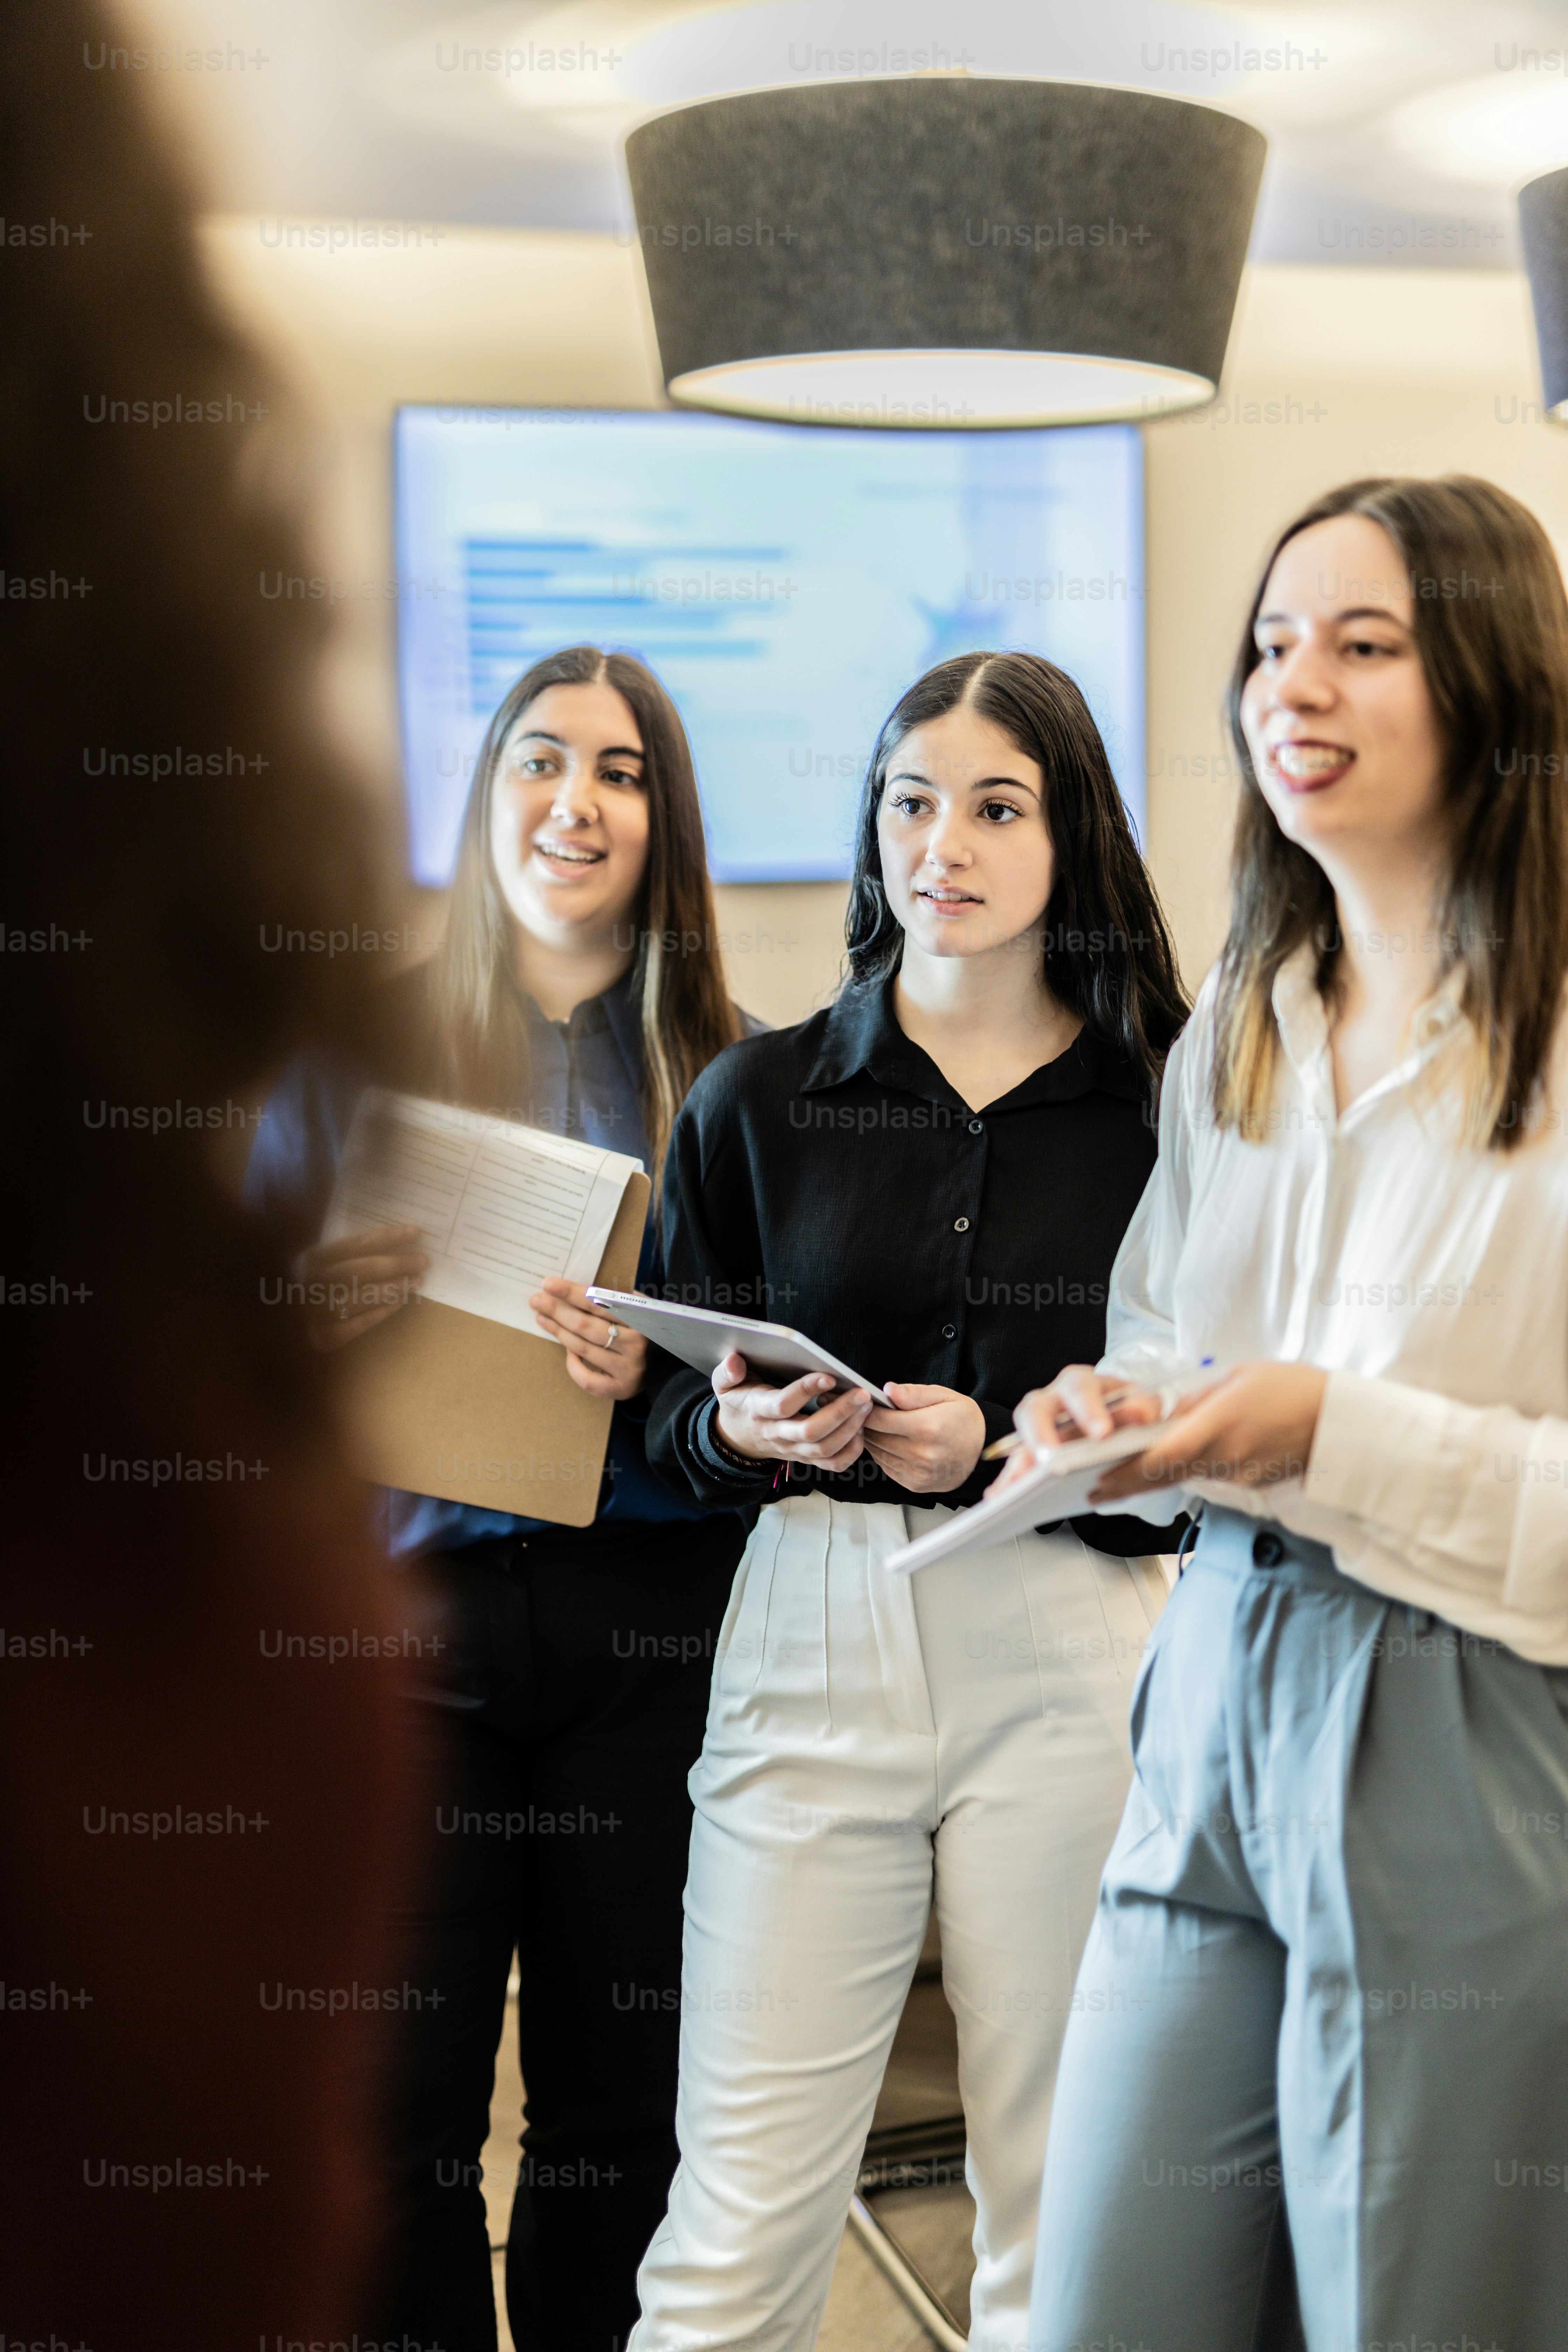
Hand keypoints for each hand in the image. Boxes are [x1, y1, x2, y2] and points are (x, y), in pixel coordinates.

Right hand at [296, 1224, 427, 1352]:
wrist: (286, 1329)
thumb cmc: (309, 1289)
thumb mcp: (319, 1265)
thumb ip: (345, 1254)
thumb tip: (391, 1244)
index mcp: (310, 1259)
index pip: (356, 1244)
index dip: (388, 1237)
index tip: (415, 1233)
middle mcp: (311, 1284)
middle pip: (362, 1269)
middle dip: (397, 1264)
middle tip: (424, 1261)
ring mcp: (315, 1312)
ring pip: (362, 1297)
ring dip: (394, 1288)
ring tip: (417, 1281)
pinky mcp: (322, 1338)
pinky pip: (358, 1325)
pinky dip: (381, 1313)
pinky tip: (399, 1303)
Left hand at [529, 1278, 648, 1400]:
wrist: (667, 1366)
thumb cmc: (644, 1331)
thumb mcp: (638, 1308)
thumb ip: (616, 1299)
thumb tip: (574, 1288)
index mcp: (640, 1318)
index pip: (599, 1302)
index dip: (571, 1293)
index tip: (549, 1284)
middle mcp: (635, 1344)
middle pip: (586, 1325)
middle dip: (557, 1310)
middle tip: (536, 1300)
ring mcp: (628, 1368)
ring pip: (582, 1349)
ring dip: (558, 1331)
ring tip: (541, 1317)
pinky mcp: (620, 1389)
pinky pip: (587, 1379)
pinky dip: (573, 1365)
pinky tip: (567, 1352)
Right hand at [712, 1353, 871, 1473]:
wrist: (738, 1437)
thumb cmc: (738, 1402)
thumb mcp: (724, 1385)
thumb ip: (727, 1372)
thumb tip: (734, 1361)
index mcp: (759, 1411)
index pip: (783, 1404)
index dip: (806, 1390)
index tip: (828, 1375)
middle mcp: (777, 1433)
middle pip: (811, 1431)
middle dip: (840, 1413)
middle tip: (862, 1394)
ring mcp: (793, 1449)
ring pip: (825, 1448)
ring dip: (851, 1429)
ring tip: (867, 1406)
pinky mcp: (806, 1457)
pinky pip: (832, 1463)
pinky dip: (851, 1451)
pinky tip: (862, 1430)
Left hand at [862, 1383, 985, 1493]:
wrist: (982, 1451)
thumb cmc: (962, 1419)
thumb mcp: (944, 1396)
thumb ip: (913, 1393)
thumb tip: (887, 1390)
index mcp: (927, 1427)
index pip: (880, 1419)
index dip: (868, 1409)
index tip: (867, 1403)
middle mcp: (921, 1453)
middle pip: (876, 1437)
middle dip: (868, 1424)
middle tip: (869, 1413)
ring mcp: (917, 1472)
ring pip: (878, 1454)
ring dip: (874, 1440)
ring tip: (881, 1427)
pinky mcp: (915, 1484)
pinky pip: (887, 1467)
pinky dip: (884, 1455)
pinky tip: (892, 1443)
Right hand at [988, 1365, 1163, 1494]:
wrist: (1127, 1423)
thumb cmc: (1129, 1410)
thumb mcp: (1143, 1404)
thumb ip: (1143, 1406)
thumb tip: (1139, 1414)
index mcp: (1082, 1385)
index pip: (1079, 1388)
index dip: (1088, 1410)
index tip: (1102, 1434)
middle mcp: (1053, 1402)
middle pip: (1035, 1409)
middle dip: (1041, 1435)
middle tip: (1051, 1460)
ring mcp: (1040, 1429)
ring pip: (1020, 1440)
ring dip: (1019, 1464)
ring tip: (1015, 1489)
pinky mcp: (1034, 1453)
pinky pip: (1018, 1466)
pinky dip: (1010, 1481)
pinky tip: (1004, 1497)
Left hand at [1085, 1362, 1328, 1502]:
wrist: (1338, 1419)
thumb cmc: (1289, 1387)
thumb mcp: (1237, 1378)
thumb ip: (1197, 1400)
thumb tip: (1165, 1417)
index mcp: (1220, 1425)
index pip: (1164, 1457)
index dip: (1128, 1472)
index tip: (1099, 1479)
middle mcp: (1227, 1457)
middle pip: (1166, 1477)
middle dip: (1127, 1485)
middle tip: (1095, 1492)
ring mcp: (1240, 1474)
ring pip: (1186, 1478)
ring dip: (1154, 1479)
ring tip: (1119, 1479)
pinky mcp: (1251, 1484)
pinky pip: (1211, 1479)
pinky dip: (1188, 1474)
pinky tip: (1174, 1468)